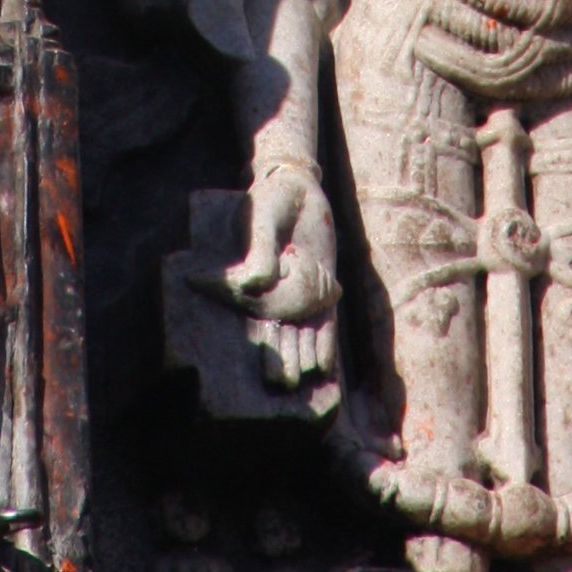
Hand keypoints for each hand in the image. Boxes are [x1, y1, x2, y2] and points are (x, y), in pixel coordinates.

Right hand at [217, 162, 338, 387]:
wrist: (300, 190)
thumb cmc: (272, 200)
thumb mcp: (262, 218)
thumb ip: (260, 249)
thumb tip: (257, 282)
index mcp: (251, 279)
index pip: (247, 308)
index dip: (253, 337)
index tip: (255, 365)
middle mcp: (274, 292)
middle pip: (274, 332)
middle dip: (277, 358)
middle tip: (280, 381)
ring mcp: (299, 294)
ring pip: (300, 333)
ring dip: (301, 354)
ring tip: (302, 376)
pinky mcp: (323, 290)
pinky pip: (324, 322)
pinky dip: (324, 342)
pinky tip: (324, 366)